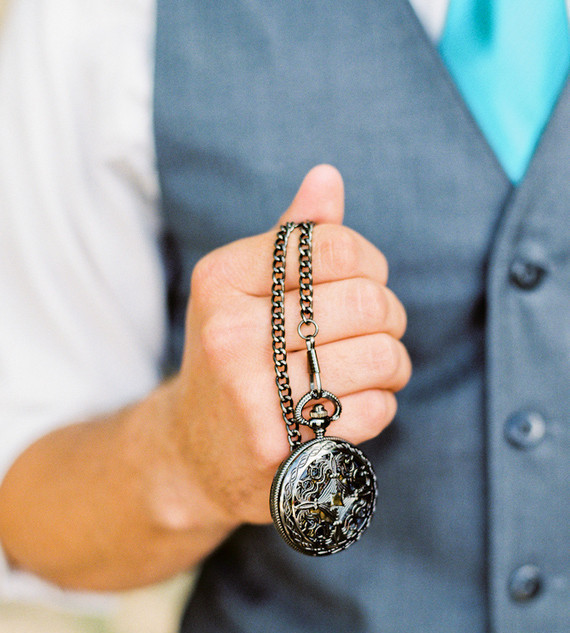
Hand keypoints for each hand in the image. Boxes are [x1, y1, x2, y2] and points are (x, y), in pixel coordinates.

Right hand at [169, 165, 410, 526]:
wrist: (193, 452)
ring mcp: (251, 393)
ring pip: (381, 356)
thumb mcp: (243, 292)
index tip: (365, 283)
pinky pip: (375, 410)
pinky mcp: (279, 445)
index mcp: (222, 280)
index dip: (369, 263)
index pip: (333, 245)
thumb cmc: (233, 359)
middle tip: (380, 330)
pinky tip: (354, 407)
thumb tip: (328, 176)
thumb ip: (288, 240)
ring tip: (378, 369)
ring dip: (394, 363)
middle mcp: (229, 333)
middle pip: (366, 302)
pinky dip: (381, 406)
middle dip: (390, 316)